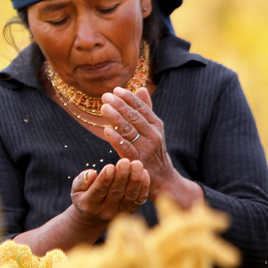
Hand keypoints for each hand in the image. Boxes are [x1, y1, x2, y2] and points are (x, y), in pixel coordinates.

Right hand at [69, 157, 149, 224]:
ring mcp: (120, 212)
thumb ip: (81, 181)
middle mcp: (106, 211)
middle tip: (125, 161)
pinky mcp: (131, 211)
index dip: (104, 179)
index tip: (110, 166)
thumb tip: (91, 173)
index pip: (98, 191)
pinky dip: (144, 186)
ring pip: (129, 196)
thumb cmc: (83, 197)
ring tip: (137, 164)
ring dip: (135, 180)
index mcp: (89, 205)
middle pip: (116, 193)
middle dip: (122, 176)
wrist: (93, 218)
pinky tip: (144, 173)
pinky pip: (139, 199)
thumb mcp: (76, 189)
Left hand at [99, 87, 195, 205]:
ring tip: (104, 108)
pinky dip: (116, 139)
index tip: (116, 89)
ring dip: (116, 118)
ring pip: (129, 131)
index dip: (129, 98)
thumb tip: (141, 88)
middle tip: (105, 96)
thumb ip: (147, 109)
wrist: (163, 180)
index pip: (142, 108)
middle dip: (119, 105)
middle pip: (134, 117)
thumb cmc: (154, 151)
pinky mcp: (138, 162)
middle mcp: (153, 135)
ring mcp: (147, 149)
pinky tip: (106, 130)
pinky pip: (126, 149)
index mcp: (156, 125)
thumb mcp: (154, 129)